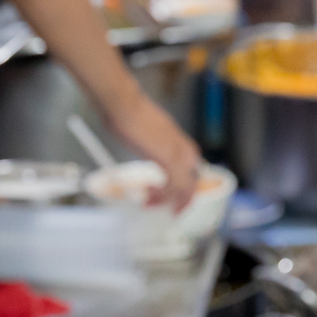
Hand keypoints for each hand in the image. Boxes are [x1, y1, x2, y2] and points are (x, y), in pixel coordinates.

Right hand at [101, 90, 200, 209]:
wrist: (123, 105)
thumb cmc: (127, 113)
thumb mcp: (145, 132)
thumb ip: (151, 144)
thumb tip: (145, 150)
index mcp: (179, 141)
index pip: (192, 170)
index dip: (183, 187)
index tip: (170, 197)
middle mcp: (184, 148)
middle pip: (192, 182)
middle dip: (180, 199)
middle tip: (170, 211)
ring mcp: (179, 154)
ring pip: (183, 188)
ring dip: (166, 200)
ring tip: (149, 202)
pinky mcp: (170, 160)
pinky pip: (173, 187)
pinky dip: (161, 196)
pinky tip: (148, 194)